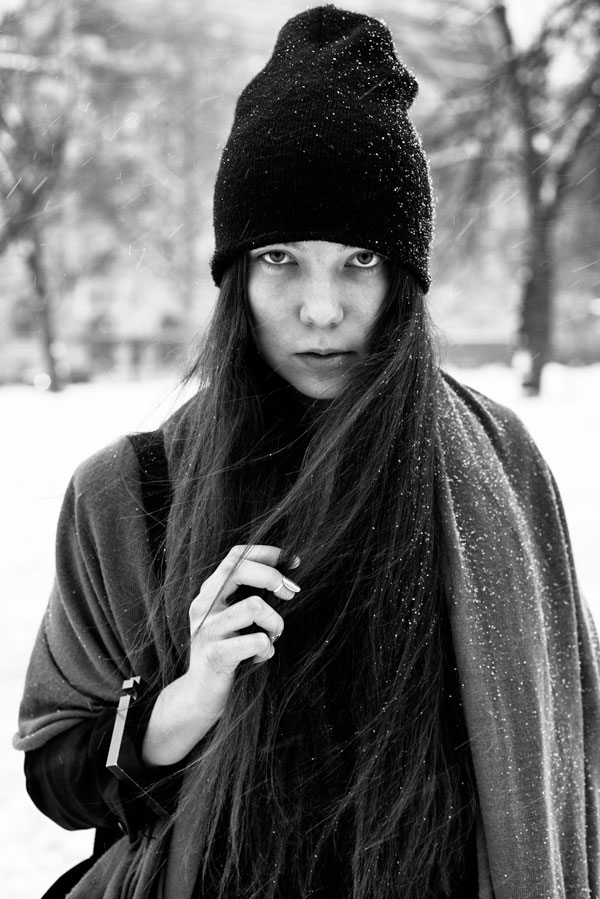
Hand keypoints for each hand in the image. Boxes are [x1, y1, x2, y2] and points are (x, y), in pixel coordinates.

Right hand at [141, 545, 298, 765]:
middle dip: (273, 578)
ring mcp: (207, 629)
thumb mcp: (233, 616)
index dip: (267, 553)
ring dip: (275, 622)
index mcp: (209, 591)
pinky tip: (260, 657)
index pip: (236, 555)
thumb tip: (291, 567)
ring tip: (273, 635)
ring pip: (254, 606)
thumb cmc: (227, 650)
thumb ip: (251, 592)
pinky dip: (268, 650)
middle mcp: (204, 605)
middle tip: (290, 595)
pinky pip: (257, 641)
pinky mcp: (214, 655)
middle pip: (239, 569)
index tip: (293, 562)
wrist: (200, 694)